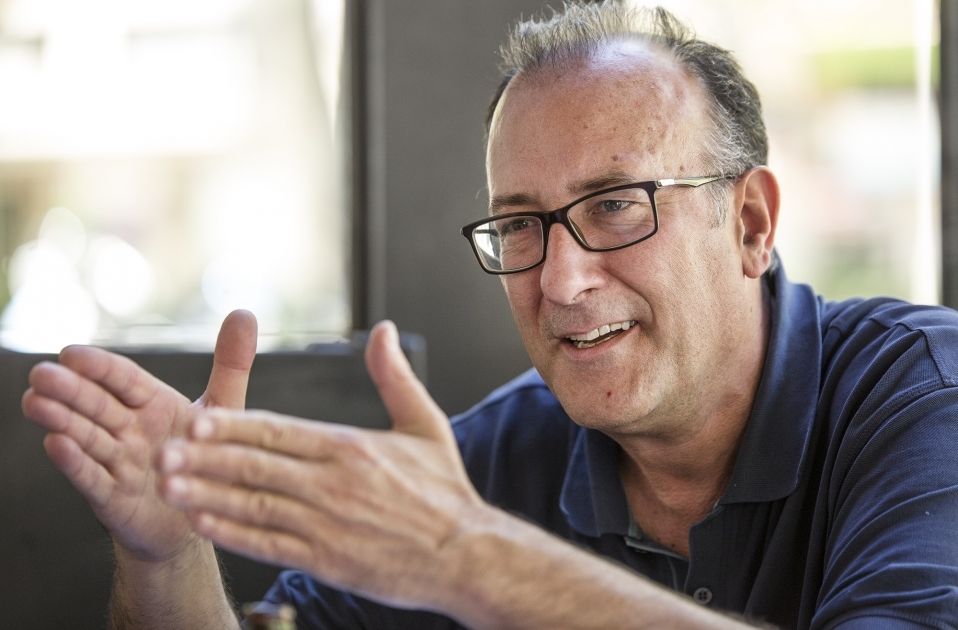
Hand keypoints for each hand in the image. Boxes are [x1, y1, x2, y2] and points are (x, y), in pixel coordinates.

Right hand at [21, 310, 256, 561]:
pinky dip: (76, 463)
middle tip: (41, 374)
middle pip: (97, 405)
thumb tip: (244, 311)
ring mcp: (120, 463)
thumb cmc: (209, 454)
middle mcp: (130, 430)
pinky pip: (94, 478)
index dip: (100, 367)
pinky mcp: (116, 497)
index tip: (71, 352)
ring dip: (61, 420)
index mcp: (154, 404)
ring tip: (35, 402)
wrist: (203, 515)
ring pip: (87, 437)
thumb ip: (230, 363)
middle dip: (69, 390)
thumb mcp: (224, 408)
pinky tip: (55, 444)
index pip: (124, 379)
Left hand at [157, 320, 485, 608]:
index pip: (280, 430)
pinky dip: (234, 534)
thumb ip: (394, 377)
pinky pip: (270, 544)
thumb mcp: (425, 425)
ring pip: (255, 504)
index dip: (233, 426)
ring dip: (207, 494)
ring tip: (168, 485)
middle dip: (206, 457)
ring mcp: (327, 524)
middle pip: (257, 465)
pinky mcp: (327, 560)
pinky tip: (204, 523)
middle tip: (163, 450)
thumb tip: (382, 329)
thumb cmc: (445, 491)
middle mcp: (333, 483)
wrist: (465, 554)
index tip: (196, 418)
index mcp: (351, 446)